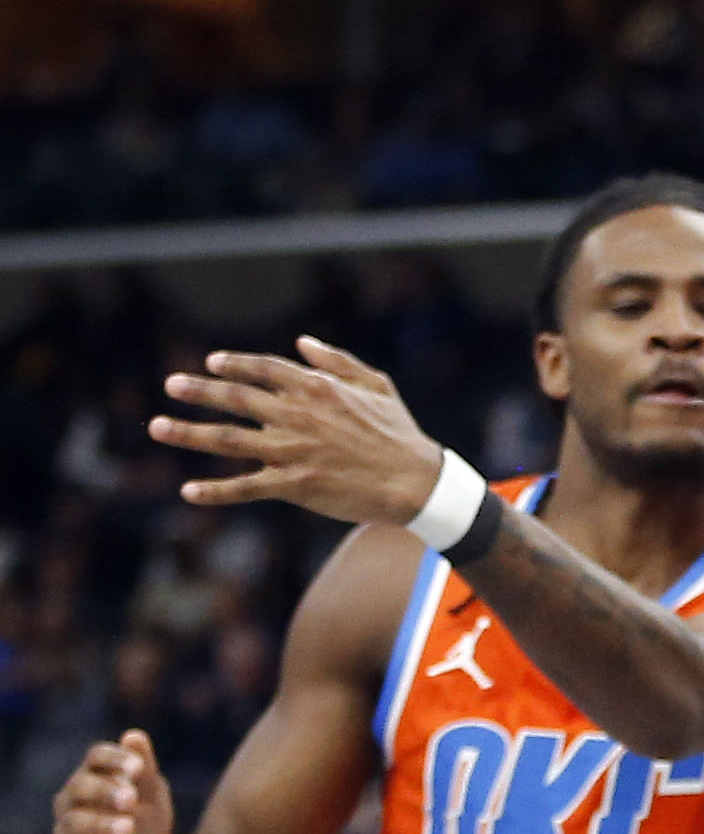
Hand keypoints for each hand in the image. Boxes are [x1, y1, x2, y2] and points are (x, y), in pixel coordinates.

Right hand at [53, 731, 173, 833]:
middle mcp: (72, 801)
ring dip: (101, 824)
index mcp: (95, 776)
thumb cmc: (143, 820)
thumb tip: (133, 735)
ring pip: (74, 823)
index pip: (96, 757)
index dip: (114, 759)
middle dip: (105, 791)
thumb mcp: (151, 795)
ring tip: (129, 828)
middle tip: (131, 798)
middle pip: (79, 787)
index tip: (138, 768)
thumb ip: (144, 769)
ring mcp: (66, 833)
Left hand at [150, 336, 443, 523]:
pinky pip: (245, 487)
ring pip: (229, 439)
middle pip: (236, 399)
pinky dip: (215, 491)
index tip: (211, 362)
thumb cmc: (399, 432)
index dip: (235, 364)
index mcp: (318, 389)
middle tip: (171, 384)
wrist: (416, 482)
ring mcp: (293, 451)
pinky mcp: (294, 485)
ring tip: (157, 426)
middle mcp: (298, 416)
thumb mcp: (377, 385)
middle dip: (199, 390)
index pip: (264, 369)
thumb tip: (301, 343)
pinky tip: (188, 491)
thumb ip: (338, 361)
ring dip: (189, 433)